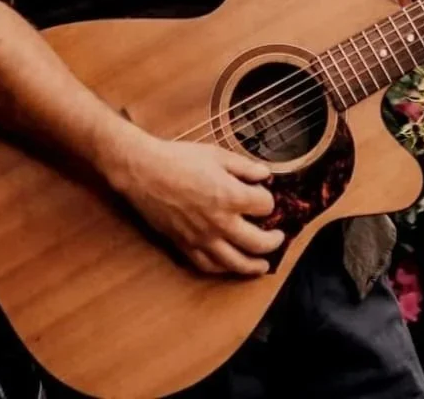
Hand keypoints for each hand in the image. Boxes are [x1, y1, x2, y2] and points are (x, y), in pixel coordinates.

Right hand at [114, 134, 283, 276]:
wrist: (144, 171)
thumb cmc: (179, 159)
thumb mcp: (216, 154)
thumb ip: (244, 166)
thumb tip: (265, 174)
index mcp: (230, 196)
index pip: (265, 206)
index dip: (269, 200)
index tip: (265, 196)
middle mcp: (220, 223)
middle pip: (258, 242)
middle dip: (274, 241)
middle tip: (279, 238)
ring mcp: (202, 239)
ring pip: (236, 263)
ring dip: (254, 266)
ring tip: (264, 265)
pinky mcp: (185, 246)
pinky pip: (208, 266)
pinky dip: (223, 269)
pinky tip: (230, 266)